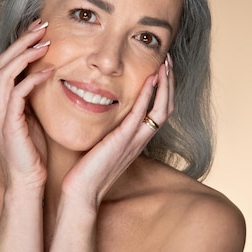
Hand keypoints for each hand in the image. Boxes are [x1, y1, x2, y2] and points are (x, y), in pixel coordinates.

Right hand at [0, 19, 52, 190]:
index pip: (5, 63)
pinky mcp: (8, 124)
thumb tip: (48, 75)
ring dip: (26, 54)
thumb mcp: (32, 118)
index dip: (20, 44)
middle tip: (43, 25)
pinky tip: (50, 71)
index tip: (39, 29)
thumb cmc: (33, 153)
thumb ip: (33, 98)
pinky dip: (33, 79)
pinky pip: (17, 94)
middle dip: (22, 41)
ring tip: (46, 42)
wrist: (26, 183)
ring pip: (6, 73)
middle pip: (2, 61)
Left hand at [61, 55, 174, 208]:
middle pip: (168, 106)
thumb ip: (111, 128)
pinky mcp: (124, 140)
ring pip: (162, 109)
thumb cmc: (88, 169)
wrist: (82, 192)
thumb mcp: (104, 143)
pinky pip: (141, 115)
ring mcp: (135, 140)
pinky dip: (148, 95)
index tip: (162, 67)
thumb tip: (105, 108)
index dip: (165, 88)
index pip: (161, 109)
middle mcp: (142, 139)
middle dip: (170, 81)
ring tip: (165, 64)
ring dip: (165, 84)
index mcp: (138, 138)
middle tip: (168, 60)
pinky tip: (149, 79)